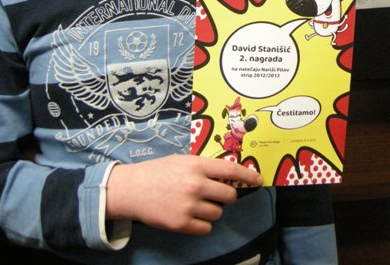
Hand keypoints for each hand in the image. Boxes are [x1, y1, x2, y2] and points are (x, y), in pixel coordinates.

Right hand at [106, 154, 261, 234]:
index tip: (258, 180)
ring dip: (212, 210)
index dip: (248, 176)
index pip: (231, 170)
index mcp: (197, 166)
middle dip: (227, 196)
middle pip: (229, 196)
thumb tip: (229, 174)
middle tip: (217, 195)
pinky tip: (192, 216)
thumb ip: (204, 167)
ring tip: (197, 205)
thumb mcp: (183, 161)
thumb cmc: (158, 172)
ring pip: (218, 213)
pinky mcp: (181, 223)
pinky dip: (202, 224)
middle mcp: (196, 185)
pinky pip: (206, 228)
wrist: (131, 189)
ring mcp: (188, 205)